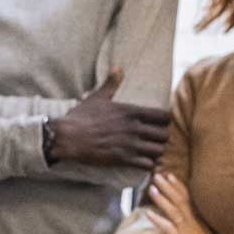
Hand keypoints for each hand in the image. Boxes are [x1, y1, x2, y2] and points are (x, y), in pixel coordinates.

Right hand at [48, 70, 169, 169]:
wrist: (68, 137)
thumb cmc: (82, 116)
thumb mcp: (97, 97)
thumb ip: (111, 83)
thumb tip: (118, 67)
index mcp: (131, 111)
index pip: (164, 116)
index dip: (164, 121)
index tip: (159, 124)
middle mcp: (134, 127)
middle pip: (165, 135)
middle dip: (162, 138)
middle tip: (155, 140)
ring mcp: (130, 144)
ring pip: (159, 151)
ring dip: (157, 152)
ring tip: (151, 152)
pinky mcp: (123, 159)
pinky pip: (148, 165)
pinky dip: (149, 165)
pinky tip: (143, 163)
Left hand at [143, 171, 216, 233]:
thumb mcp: (206, 232)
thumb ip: (196, 222)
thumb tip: (187, 214)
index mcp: (197, 217)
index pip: (187, 197)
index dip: (178, 185)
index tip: (169, 175)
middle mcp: (192, 221)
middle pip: (179, 200)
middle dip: (168, 187)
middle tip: (157, 176)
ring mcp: (186, 229)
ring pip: (173, 211)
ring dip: (162, 199)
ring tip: (152, 189)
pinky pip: (168, 228)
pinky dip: (158, 220)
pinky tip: (148, 213)